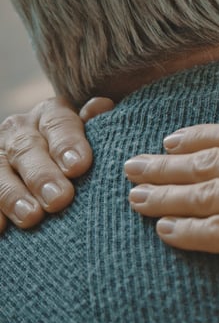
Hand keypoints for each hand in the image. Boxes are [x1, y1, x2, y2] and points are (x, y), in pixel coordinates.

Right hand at [0, 96, 112, 231]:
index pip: (58, 123)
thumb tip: (102, 105)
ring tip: (32, 217)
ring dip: (13, 195)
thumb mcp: (91, 134)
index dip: (67, 143)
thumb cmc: (81, 152)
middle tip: (59, 199)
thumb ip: (96, 123)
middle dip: (42, 175)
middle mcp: (20, 129)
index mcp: (51, 113)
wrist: (51, 162)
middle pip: (27, 148)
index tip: (79, 167)